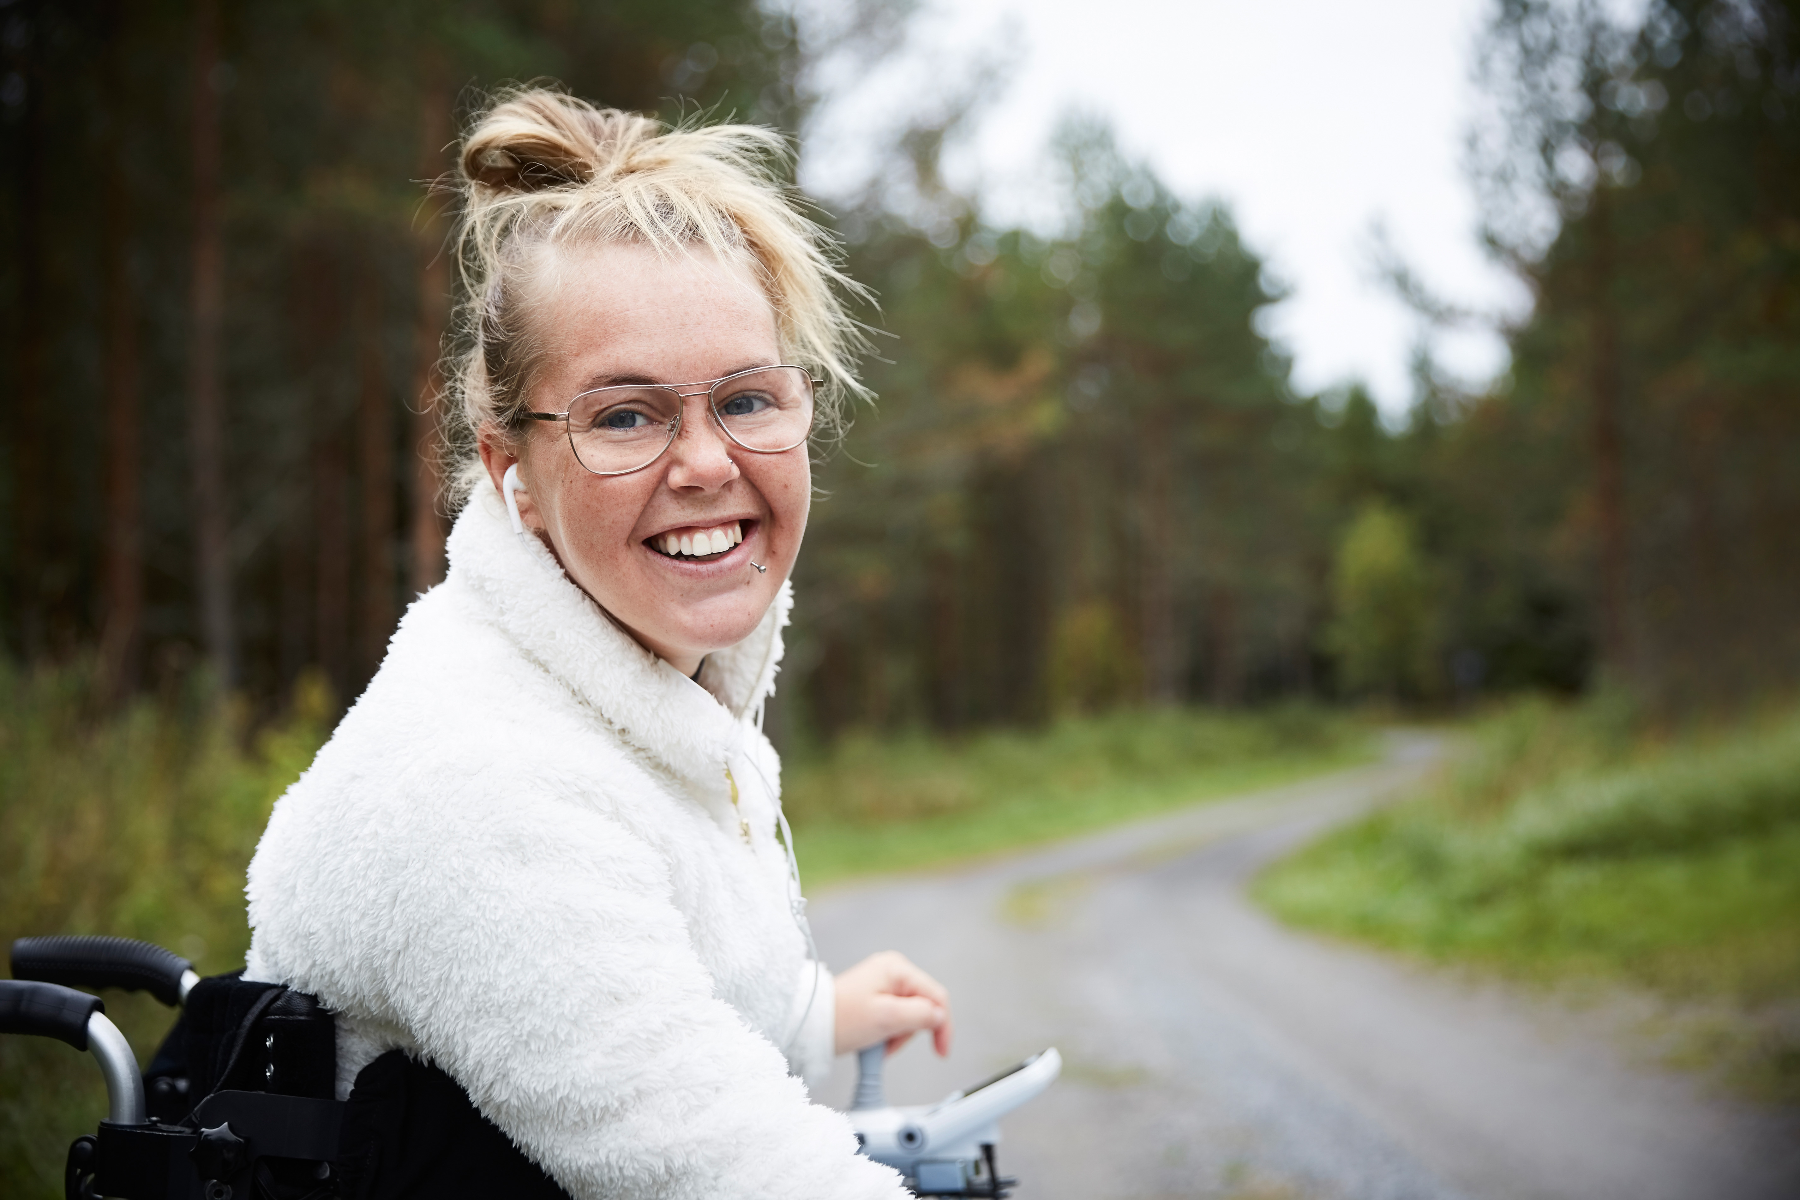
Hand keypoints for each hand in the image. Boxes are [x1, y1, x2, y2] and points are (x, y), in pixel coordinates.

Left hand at [833, 951, 952, 1057]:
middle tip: (889, 1045)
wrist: (810, 1026)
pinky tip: (874, 1040)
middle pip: (922, 1007)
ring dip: (897, 1035)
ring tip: (877, 1044)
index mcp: (897, 968)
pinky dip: (888, 1032)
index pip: (936, 997)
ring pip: (908, 1015)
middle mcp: (892, 970)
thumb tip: (939, 1016)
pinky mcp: (874, 995)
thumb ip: (920, 1015)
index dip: (942, 1025)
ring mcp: (882, 982)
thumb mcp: (887, 1018)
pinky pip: (894, 1017)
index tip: (941, 1052)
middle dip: (909, 1032)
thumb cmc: (842, 1019)